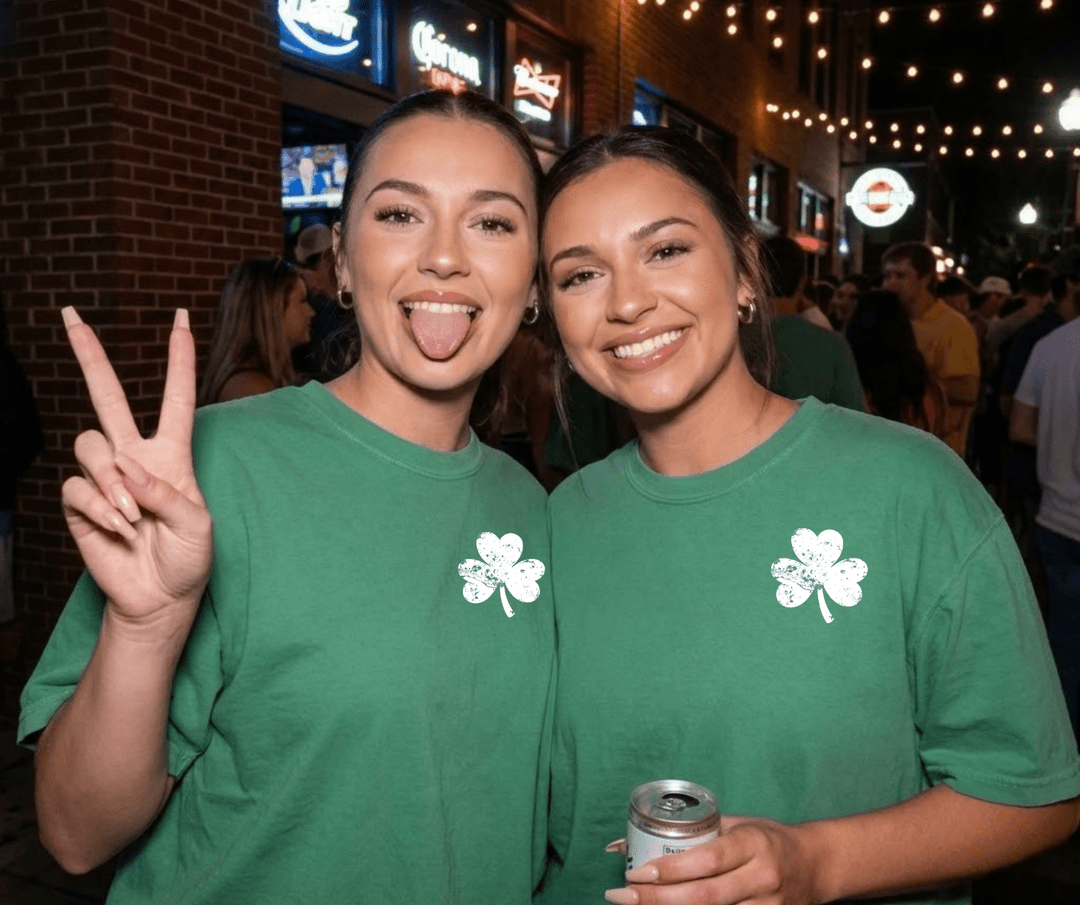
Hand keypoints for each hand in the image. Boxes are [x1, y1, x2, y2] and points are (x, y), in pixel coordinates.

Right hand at [60, 307, 212, 634]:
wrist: (159, 596)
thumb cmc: (187, 558)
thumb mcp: (197, 526)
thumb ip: (168, 495)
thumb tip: (129, 471)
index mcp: (172, 455)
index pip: (174, 397)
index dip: (178, 358)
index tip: (179, 318)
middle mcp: (134, 457)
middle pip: (106, 395)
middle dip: (89, 355)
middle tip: (70, 314)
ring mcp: (104, 478)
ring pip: (89, 445)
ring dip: (111, 483)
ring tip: (132, 518)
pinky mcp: (79, 502)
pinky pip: (77, 487)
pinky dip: (100, 509)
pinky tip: (118, 530)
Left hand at [605, 816, 821, 904]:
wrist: (815, 865)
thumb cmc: (765, 839)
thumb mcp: (735, 824)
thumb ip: (690, 833)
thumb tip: (626, 842)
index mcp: (753, 843)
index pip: (707, 859)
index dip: (669, 868)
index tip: (635, 871)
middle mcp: (762, 877)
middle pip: (704, 896)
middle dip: (658, 899)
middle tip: (621, 895)